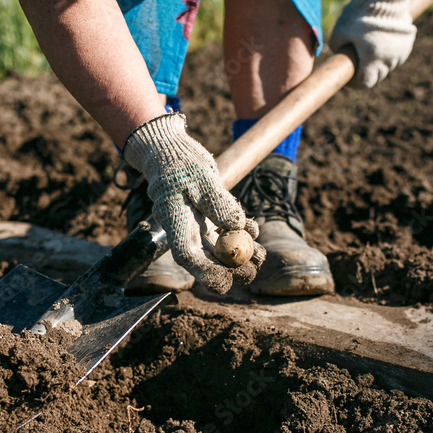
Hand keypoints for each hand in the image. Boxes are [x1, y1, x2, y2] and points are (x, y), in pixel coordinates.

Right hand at [123, 113, 265, 293]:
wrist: (171, 150)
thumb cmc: (181, 161)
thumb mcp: (200, 177)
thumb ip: (218, 201)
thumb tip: (237, 226)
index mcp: (175, 222)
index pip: (186, 255)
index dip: (205, 273)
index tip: (226, 282)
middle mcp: (185, 229)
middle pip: (205, 259)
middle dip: (230, 270)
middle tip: (253, 270)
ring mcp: (197, 225)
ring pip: (219, 249)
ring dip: (240, 255)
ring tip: (261, 254)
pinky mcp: (208, 217)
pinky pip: (225, 234)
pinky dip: (241, 234)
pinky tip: (254, 230)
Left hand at [329, 0, 415, 88]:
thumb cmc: (359, 13)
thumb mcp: (339, 32)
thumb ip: (337, 49)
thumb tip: (339, 56)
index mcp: (372, 61)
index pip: (365, 84)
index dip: (355, 83)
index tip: (349, 79)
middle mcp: (389, 60)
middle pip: (377, 76)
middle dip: (366, 73)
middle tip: (357, 64)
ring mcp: (400, 52)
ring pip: (388, 66)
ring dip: (378, 63)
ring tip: (369, 52)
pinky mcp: (407, 43)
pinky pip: (396, 55)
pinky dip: (388, 53)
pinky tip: (380, 43)